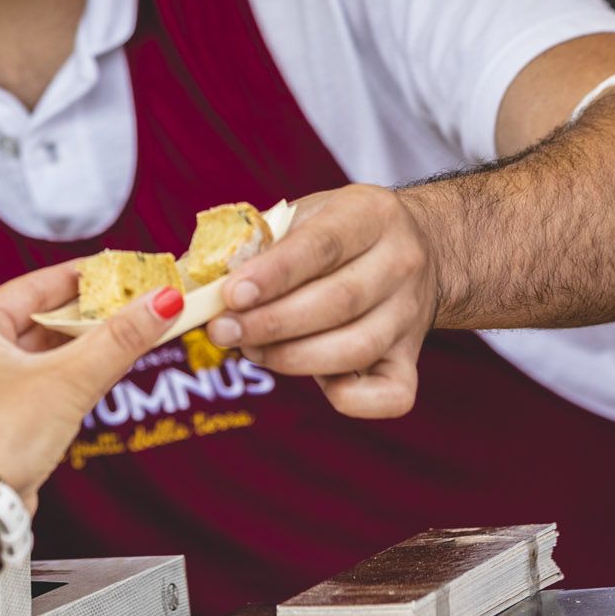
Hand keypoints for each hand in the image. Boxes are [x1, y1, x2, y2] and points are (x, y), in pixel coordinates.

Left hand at [0, 263, 179, 497]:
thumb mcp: (68, 380)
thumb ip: (118, 340)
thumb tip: (158, 304)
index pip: (30, 287)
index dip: (76, 277)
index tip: (112, 270)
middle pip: (34, 322)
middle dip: (83, 316)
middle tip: (124, 305)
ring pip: (35, 358)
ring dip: (76, 350)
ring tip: (117, 338)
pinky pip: (33, 389)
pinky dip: (63, 380)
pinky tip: (90, 380)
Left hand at [208, 185, 439, 419]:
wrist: (420, 248)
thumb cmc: (337, 235)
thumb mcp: (303, 217)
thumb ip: (256, 243)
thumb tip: (194, 279)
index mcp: (372, 216)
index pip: (323, 245)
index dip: (274, 274)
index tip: (230, 295)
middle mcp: (401, 263)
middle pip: (337, 301)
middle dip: (269, 323)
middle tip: (222, 331)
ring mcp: (411, 314)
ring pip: (355, 347)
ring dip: (291, 357)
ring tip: (250, 350)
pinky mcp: (412, 357)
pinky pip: (391, 395)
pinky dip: (352, 400)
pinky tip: (314, 386)